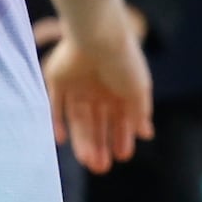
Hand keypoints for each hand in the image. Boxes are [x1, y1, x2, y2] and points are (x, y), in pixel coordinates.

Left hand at [35, 0, 155, 168]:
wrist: (98, 34)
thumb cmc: (123, 61)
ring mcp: (77, 84)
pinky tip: (61, 141)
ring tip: (89, 161)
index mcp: (118, 89)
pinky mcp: (57, 79)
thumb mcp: (138, 90)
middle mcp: (98, 88)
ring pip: (78, 119)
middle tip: (101, 167)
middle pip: (97, 122)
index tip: (123, 156)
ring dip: (83, 140)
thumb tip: (146, 134)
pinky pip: (55, 104)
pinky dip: (57, 122)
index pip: (119, 119)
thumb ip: (139, 113)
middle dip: (100, 145)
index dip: (121, 138)